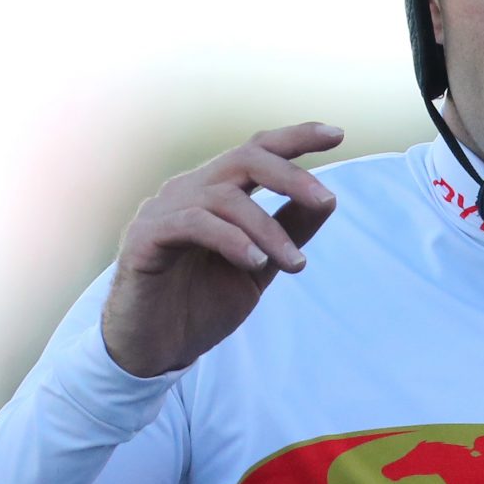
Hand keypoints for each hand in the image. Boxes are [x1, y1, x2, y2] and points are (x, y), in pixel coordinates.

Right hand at [101, 123, 342, 377]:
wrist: (153, 349)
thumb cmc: (200, 304)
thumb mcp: (258, 268)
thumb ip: (286, 233)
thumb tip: (328, 201)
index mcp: (214, 193)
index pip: (256, 151)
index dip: (295, 138)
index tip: (337, 135)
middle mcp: (188, 191)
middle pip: (245, 159)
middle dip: (292, 176)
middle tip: (326, 201)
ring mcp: (163, 210)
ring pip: (226, 197)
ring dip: (268, 230)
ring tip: (295, 264)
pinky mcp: (145, 238)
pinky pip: (194, 224)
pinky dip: (232, 240)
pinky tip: (256, 263)